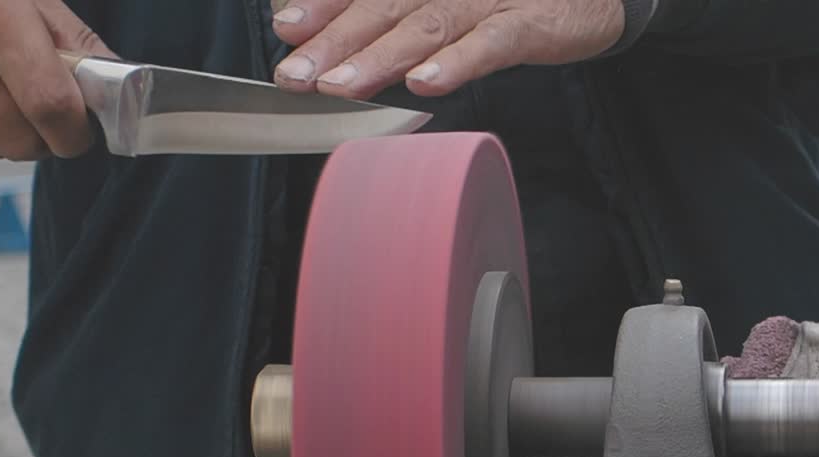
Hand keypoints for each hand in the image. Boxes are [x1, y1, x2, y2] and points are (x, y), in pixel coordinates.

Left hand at [270, 0, 623, 99]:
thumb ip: (402, 11)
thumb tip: (338, 37)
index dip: (325, 3)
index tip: (286, 29)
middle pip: (386, 4)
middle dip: (335, 40)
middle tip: (295, 74)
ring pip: (428, 24)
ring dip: (380, 57)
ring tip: (340, 87)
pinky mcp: (531, 22)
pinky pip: (492, 44)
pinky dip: (457, 63)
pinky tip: (424, 85)